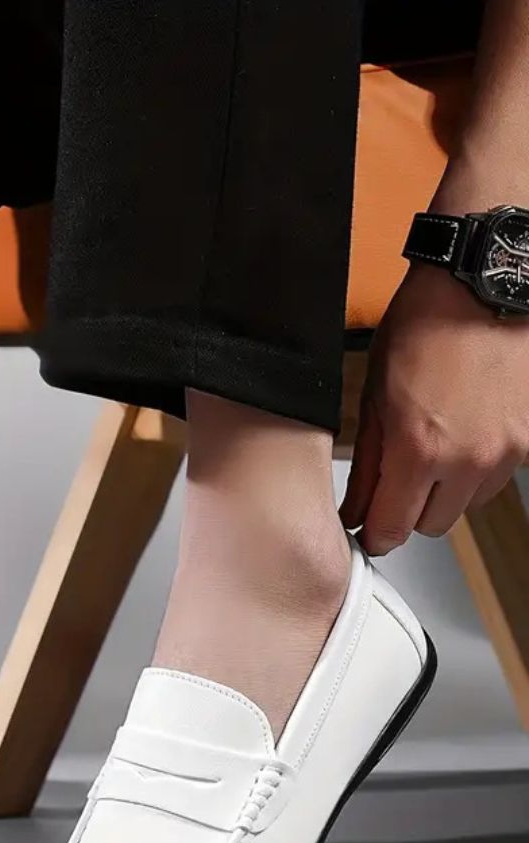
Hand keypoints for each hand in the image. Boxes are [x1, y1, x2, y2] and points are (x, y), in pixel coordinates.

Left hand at [340, 263, 528, 554]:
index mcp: (419, 451)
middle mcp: (468, 461)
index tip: (368, 530)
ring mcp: (507, 452)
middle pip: (432, 525)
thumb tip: (355, 511)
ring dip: (447, 490)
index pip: (393, 530)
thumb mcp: (376, 398)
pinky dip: (478, 466)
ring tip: (436, 444)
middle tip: (398, 480)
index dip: (375, 535)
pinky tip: (466, 431)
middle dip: (410, 511)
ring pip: (467, 503)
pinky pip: (498, 476)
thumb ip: (368, 464)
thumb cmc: (424, 330)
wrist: (486, 287)